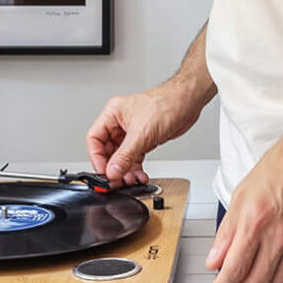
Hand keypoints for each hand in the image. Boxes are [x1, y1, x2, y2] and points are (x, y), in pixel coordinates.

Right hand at [86, 82, 202, 183]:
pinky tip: (139, 176)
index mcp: (112, 114)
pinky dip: (135, 168)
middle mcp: (120, 123)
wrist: (188, 102)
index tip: (104, 172)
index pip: (94, 139)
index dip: (96, 158)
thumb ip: (125, 155)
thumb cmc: (167, 103)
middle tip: (117, 180)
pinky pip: (133, 158)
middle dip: (112, 167)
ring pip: (121, 157)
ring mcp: (132, 132)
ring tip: (130, 180)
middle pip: (107, 150)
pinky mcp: (144, 139)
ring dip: (125, 171)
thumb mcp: (142, 132)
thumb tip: (112, 171)